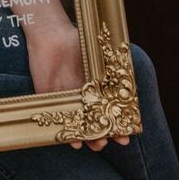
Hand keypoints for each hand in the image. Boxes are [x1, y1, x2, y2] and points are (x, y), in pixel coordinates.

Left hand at [25, 21, 129, 152]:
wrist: (50, 35)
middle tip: (110, 141)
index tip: (126, 137)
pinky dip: (65, 134)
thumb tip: (130, 91)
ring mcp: (66, 100)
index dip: (118, 127)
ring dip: (88, 138)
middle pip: (95, 123)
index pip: (110, 113)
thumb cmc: (78, 43)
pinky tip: (73, 141)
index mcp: (97, 88)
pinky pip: (57, 120)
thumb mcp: (99, 57)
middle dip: (104, 136)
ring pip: (78, 127)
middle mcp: (83, 97)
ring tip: (96, 144)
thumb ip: (113, 72)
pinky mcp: (48, 99)